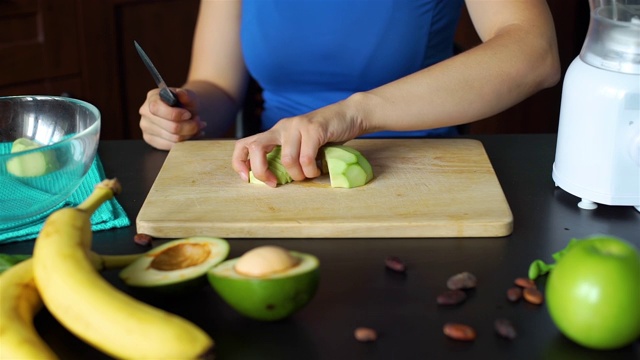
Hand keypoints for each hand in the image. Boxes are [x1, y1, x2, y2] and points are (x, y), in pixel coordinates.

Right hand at [139, 88, 206, 149]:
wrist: (184, 113)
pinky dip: (184, 142)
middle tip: (198, 121)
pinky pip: (171, 146)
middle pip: (171, 127)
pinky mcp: (150, 139)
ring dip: (190, 134)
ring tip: (197, 127)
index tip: (188, 114)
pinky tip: (190, 134)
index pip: (157, 108)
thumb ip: (186, 95)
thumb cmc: (185, 104)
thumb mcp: (189, 96)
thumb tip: (180, 93)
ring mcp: (146, 127)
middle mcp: (145, 112)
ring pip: (174, 138)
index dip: (176, 114)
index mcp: (152, 98)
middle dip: (190, 126)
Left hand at [232, 98, 364, 186]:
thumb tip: (275, 179)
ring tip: (307, 176)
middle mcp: (282, 127)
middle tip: (274, 183)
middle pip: (257, 148)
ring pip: (287, 159)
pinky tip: (317, 170)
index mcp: (275, 132)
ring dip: (297, 175)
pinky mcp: (314, 129)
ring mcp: (297, 126)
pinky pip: (306, 157)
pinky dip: (311, 170)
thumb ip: (288, 156)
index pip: (245, 144)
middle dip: (262, 171)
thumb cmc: (325, 135)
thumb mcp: (300, 144)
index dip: (240, 163)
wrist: (349, 114)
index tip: (248, 179)